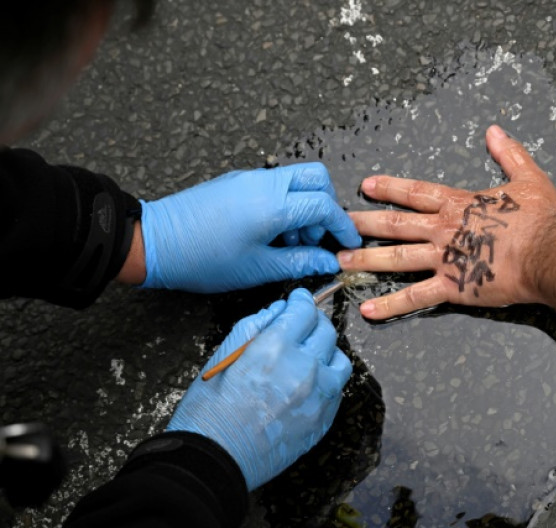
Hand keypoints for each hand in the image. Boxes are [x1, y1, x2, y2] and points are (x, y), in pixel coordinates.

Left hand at [140, 162, 360, 292]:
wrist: (154, 242)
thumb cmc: (201, 259)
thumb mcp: (258, 268)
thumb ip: (300, 262)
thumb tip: (328, 262)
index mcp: (274, 204)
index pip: (325, 206)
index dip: (342, 226)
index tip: (348, 243)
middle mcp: (265, 183)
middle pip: (317, 177)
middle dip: (327, 206)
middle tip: (318, 237)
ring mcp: (249, 178)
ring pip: (296, 179)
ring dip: (304, 206)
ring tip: (290, 242)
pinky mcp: (236, 181)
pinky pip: (274, 184)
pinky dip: (285, 203)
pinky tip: (271, 233)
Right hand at [166, 288, 351, 490]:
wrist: (214, 461)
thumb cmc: (209, 412)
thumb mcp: (221, 358)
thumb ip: (253, 328)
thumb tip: (276, 311)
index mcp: (275, 349)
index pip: (304, 311)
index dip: (301, 301)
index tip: (298, 300)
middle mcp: (304, 369)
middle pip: (326, 331)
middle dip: (313, 323)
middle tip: (301, 324)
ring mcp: (319, 396)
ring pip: (340, 360)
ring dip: (326, 352)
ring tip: (308, 355)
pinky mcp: (323, 419)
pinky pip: (337, 389)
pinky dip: (327, 380)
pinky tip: (309, 382)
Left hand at [338, 125, 555, 319]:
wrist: (549, 253)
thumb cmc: (541, 219)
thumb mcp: (528, 178)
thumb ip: (508, 154)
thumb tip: (495, 131)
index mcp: (459, 204)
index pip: (415, 193)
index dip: (389, 188)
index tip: (365, 186)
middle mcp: (444, 230)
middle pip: (395, 224)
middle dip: (364, 223)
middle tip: (337, 224)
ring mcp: (444, 259)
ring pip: (396, 258)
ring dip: (366, 259)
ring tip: (340, 260)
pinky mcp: (453, 288)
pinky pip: (415, 297)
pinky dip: (391, 305)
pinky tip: (368, 310)